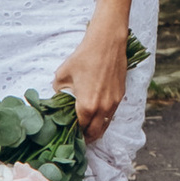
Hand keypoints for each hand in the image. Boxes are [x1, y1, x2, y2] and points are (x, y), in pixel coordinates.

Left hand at [54, 26, 129, 142]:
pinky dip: (103, 119)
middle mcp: (103, 108)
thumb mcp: (62, 75)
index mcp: (87, 106)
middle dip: (85, 138)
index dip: (73, 133)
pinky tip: (95, 114)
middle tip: (77, 137)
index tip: (67, 134)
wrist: (107, 43)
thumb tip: (59, 102)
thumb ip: (59, 93)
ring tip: (86, 129)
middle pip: (95, 133)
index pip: (80, 129)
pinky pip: (111, 115)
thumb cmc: (83, 57)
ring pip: (105, 126)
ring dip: (96, 130)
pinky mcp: (120, 96)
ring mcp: (114, 103)